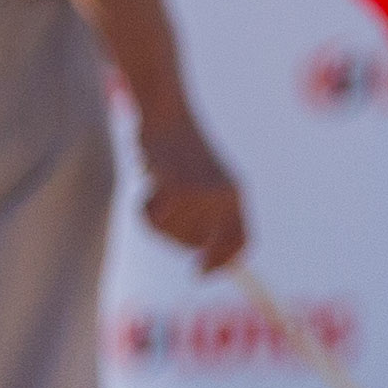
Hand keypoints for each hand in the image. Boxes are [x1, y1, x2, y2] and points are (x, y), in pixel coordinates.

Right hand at [137, 111, 250, 273]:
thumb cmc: (180, 150)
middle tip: (163, 211)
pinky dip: (145, 208)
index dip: (224, 262)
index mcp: (237, 194)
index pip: (242, 241)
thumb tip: (204, 254)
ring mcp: (202, 192)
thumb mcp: (206, 180)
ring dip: (158, 219)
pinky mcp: (176, 186)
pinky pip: (155, 219)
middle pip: (198, 244)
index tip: (201, 273)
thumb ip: (210, 215)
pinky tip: (148, 187)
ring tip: (156, 189)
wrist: (167, 113)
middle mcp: (225, 196)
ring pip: (174, 233)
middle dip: (175, 236)